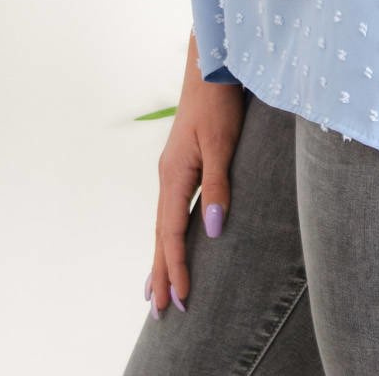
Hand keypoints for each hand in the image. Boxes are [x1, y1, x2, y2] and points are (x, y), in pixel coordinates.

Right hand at [145, 37, 246, 315]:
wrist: (211, 66)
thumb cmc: (220, 102)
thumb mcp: (223, 144)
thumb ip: (217, 186)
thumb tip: (212, 229)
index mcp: (174, 176)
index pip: (173, 233)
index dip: (177, 267)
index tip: (180, 300)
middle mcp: (168, 176)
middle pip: (161, 234)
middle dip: (161, 273)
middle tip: (159, 313)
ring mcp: (173, 170)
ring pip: (163, 224)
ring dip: (162, 257)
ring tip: (155, 290)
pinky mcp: (182, 164)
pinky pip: (170, 210)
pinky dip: (167, 234)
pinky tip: (170, 240)